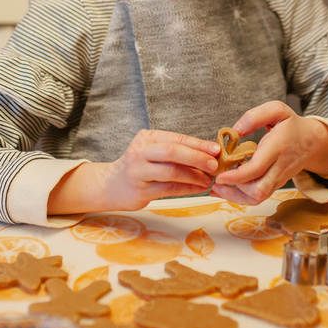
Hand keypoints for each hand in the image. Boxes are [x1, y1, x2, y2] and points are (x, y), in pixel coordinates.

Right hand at [48, 130, 219, 213]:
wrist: (111, 185)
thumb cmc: (139, 167)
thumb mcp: (152, 152)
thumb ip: (175, 151)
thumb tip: (209, 153)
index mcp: (147, 138)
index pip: (177, 138)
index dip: (198, 144)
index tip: (216, 149)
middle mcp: (140, 152)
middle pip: (173, 151)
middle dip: (197, 158)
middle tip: (215, 165)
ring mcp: (138, 171)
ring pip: (171, 172)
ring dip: (194, 176)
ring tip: (208, 179)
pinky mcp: (140, 190)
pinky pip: (169, 189)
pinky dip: (187, 188)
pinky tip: (198, 188)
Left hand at [211, 102, 327, 205]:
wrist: (312, 141)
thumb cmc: (292, 125)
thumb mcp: (277, 110)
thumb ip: (254, 117)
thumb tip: (235, 131)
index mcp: (277, 148)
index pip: (257, 169)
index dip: (236, 176)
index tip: (219, 176)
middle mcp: (279, 167)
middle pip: (258, 191)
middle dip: (234, 191)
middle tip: (215, 182)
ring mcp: (279, 178)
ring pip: (258, 198)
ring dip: (236, 197)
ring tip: (217, 188)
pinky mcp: (276, 184)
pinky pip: (259, 196)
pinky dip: (242, 196)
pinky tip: (228, 188)